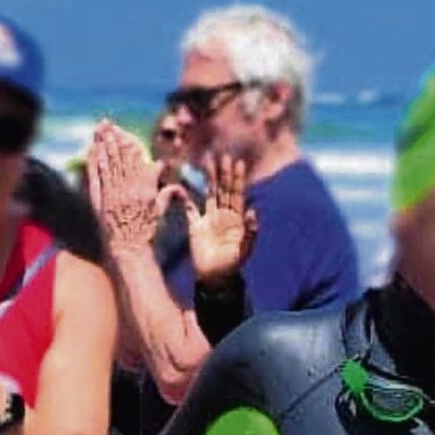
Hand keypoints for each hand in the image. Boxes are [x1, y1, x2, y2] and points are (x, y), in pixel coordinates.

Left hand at [86, 121, 163, 258]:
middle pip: (120, 157)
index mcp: (145, 187)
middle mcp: (128, 187)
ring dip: (102, 145)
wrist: (128, 248)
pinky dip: (93, 163)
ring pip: (107, 163)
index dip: (127, 143)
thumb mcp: (159, 210)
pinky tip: (91, 151)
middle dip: (113, 138)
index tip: (122, 130)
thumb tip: (170, 177)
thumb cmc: (146, 231)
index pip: (136, 159)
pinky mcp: (101, 200)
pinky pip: (96, 177)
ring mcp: (113, 193)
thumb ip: (165, 192)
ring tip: (99, 131)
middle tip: (106, 123)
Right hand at [179, 154, 256, 288]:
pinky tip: (182, 187)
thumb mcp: (244, 250)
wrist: (214, 278)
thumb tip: (252, 211)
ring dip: (209, 179)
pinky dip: (186, 199)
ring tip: (207, 163)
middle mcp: (223, 216)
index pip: (237, 194)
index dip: (238, 179)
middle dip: (224, 173)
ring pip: (209, 194)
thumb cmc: (232, 265)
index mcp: (236, 219)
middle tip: (223, 155)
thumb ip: (250, 232)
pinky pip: (190, 210)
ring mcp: (209, 220)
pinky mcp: (195, 227)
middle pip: (224, 189)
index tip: (238, 163)